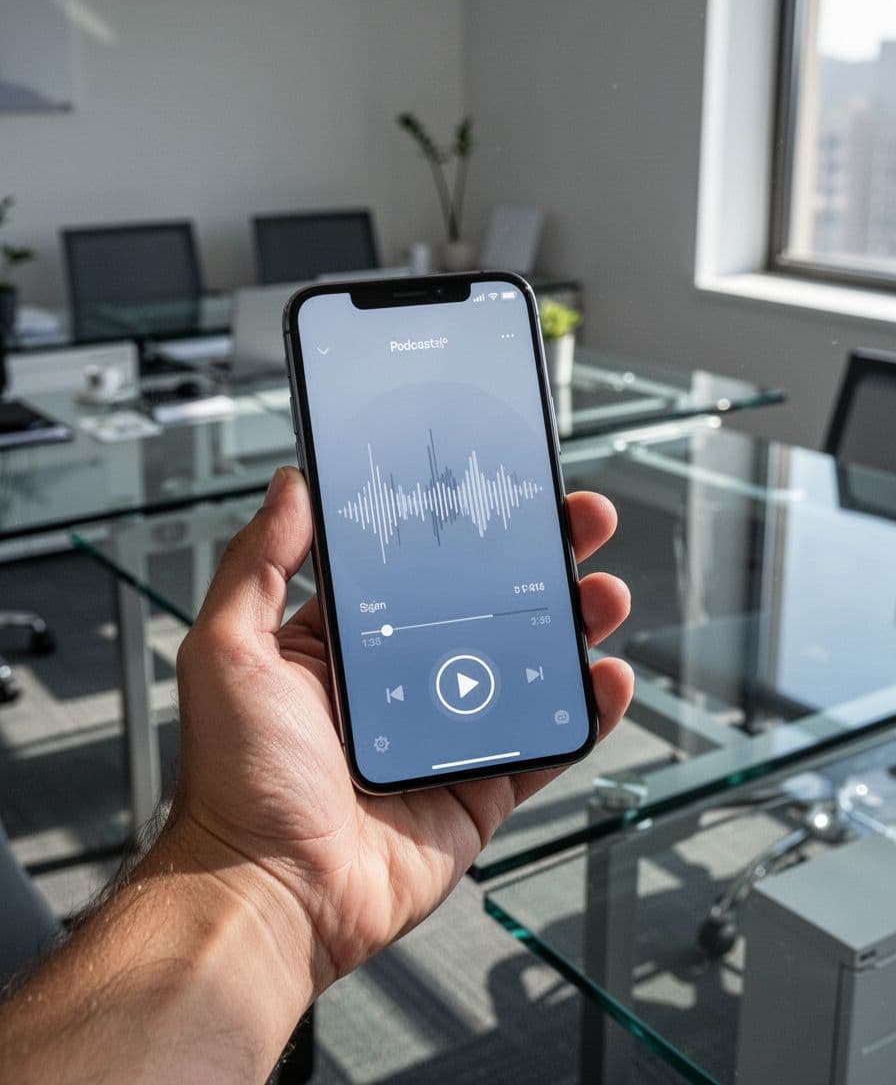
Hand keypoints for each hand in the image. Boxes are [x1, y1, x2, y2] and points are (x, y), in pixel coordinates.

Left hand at [171, 466, 632, 998]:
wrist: (270, 893)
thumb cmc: (236, 782)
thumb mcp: (229, 650)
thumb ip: (259, 564)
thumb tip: (291, 487)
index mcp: (345, 646)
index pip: (418, 569)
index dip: (463, 529)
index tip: (496, 491)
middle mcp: (400, 683)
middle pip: (487, 608)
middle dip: (539, 563)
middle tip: (576, 523)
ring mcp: (446, 734)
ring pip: (525, 667)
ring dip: (572, 625)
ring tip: (601, 592)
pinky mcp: (478, 787)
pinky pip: (543, 744)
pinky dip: (583, 712)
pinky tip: (605, 677)